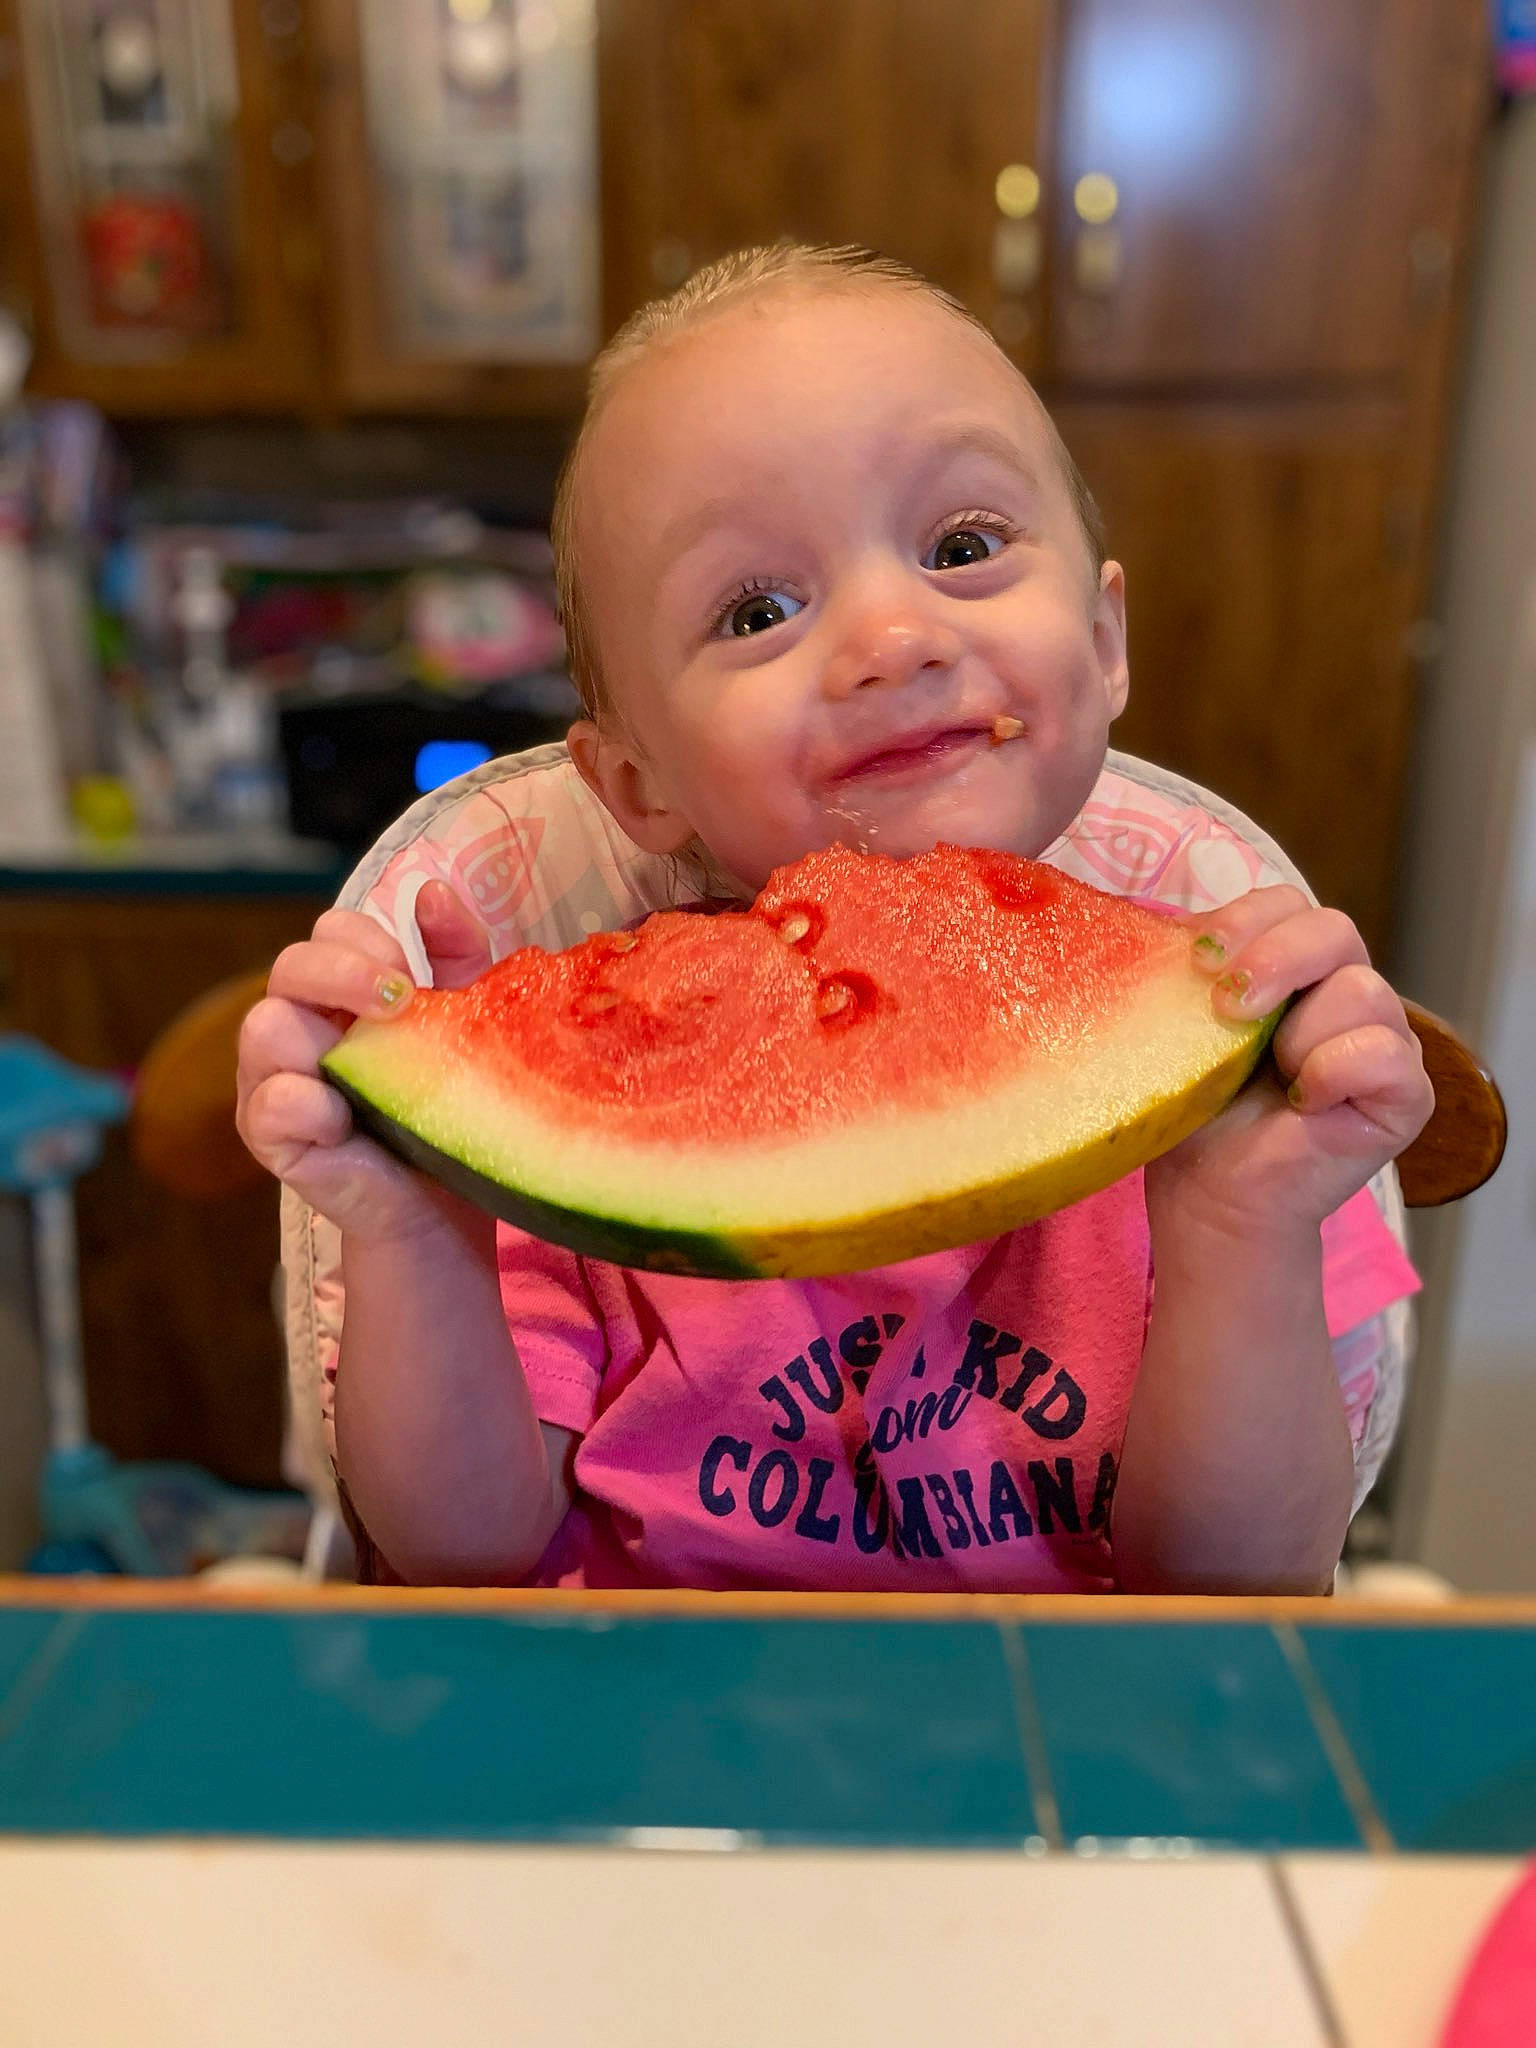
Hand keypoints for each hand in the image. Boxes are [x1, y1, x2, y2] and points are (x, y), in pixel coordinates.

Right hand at [237, 881, 492, 1241]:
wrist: (446, 1201)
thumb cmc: (447, 1104)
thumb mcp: (462, 1018)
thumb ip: (453, 954)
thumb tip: (432, 891)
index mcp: (338, 994)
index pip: (329, 933)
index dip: (368, 943)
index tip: (414, 979)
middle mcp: (298, 1026)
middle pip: (290, 965)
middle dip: (345, 972)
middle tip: (400, 1002)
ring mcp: (273, 1080)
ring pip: (265, 1026)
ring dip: (325, 1039)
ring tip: (377, 1068)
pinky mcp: (270, 1135)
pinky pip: (270, 1102)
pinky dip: (308, 1104)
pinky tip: (347, 1119)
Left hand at [1147, 886, 1434, 1233]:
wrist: (1208, 1193)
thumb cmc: (1196, 1111)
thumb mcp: (1185, 1027)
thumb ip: (1196, 973)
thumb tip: (1178, 931)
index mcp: (1295, 967)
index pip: (1290, 905)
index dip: (1248, 920)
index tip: (1198, 959)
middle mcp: (1346, 993)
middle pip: (1334, 929)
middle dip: (1275, 958)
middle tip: (1227, 1007)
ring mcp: (1384, 1040)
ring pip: (1361, 990)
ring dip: (1297, 1034)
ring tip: (1271, 1075)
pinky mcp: (1406, 1094)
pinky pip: (1386, 1053)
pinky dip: (1333, 1072)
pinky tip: (1303, 1102)